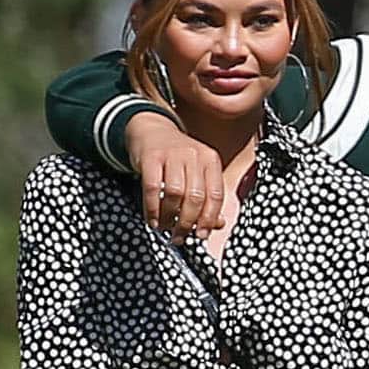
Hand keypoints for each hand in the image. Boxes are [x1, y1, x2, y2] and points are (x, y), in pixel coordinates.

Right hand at [124, 113, 224, 242]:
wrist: (152, 131)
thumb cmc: (178, 159)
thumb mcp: (198, 174)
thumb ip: (208, 199)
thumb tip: (217, 225)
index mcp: (211, 161)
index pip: (216, 195)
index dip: (209, 219)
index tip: (201, 235)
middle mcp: (194, 155)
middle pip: (196, 197)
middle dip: (188, 223)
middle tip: (180, 237)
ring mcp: (172, 154)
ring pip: (175, 194)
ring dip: (169, 217)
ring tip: (166, 229)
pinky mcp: (151, 157)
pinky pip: (153, 188)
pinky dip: (152, 209)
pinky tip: (153, 220)